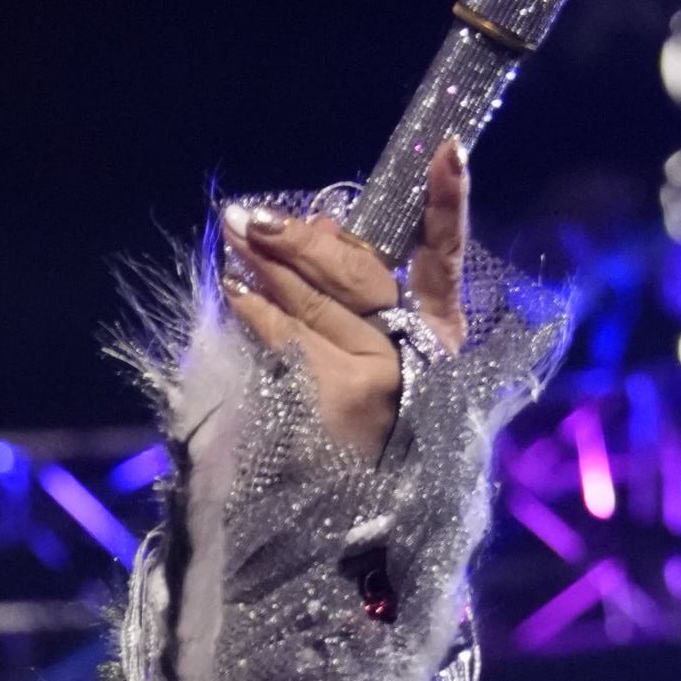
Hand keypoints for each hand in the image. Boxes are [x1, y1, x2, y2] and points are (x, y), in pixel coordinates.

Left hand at [224, 138, 470, 461]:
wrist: (361, 530)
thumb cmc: (370, 446)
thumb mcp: (385, 369)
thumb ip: (359, 304)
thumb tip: (318, 231)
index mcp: (441, 337)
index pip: (446, 257)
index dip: (449, 204)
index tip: (449, 150)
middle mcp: (415, 351)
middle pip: (357, 272)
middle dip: (302, 238)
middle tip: (251, 216)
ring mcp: (375, 371)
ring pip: (313, 300)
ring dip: (265, 263)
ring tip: (231, 234)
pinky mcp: (335, 393)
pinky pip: (284, 337)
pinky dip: (254, 310)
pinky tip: (233, 291)